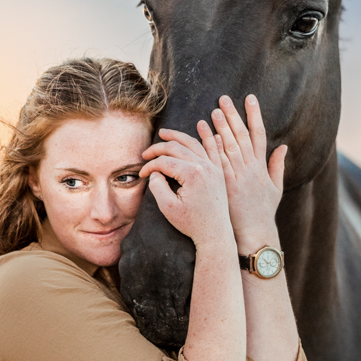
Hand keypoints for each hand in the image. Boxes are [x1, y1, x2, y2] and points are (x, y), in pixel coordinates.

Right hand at [139, 124, 234, 249]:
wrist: (215, 233)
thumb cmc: (191, 223)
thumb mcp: (167, 207)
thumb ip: (157, 186)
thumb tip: (155, 172)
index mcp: (191, 174)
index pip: (164, 161)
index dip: (149, 166)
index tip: (142, 175)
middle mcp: (204, 166)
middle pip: (177, 147)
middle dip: (158, 148)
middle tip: (146, 153)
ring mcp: (213, 168)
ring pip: (194, 143)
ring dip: (178, 136)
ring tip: (165, 133)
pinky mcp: (218, 172)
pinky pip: (212, 149)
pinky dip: (207, 137)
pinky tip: (202, 127)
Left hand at [203, 94, 285, 252]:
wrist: (254, 233)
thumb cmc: (263, 213)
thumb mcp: (276, 188)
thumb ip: (278, 166)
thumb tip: (283, 146)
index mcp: (261, 167)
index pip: (258, 134)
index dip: (254, 115)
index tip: (250, 98)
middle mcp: (250, 169)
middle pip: (242, 136)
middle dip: (233, 115)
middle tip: (224, 98)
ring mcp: (237, 176)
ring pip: (229, 146)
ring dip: (221, 127)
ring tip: (214, 110)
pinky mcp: (225, 185)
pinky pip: (218, 162)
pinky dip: (212, 147)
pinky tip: (205, 133)